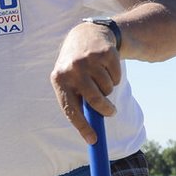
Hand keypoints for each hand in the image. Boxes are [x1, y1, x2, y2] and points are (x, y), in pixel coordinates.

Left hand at [50, 21, 121, 144]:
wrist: (86, 35)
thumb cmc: (77, 68)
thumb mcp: (70, 81)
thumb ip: (78, 102)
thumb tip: (92, 133)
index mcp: (59, 80)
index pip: (70, 109)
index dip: (82, 126)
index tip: (93, 140)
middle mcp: (72, 69)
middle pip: (94, 100)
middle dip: (106, 110)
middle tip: (111, 112)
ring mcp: (89, 60)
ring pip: (108, 89)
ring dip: (108, 89)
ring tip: (101, 79)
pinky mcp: (105, 53)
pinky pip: (116, 77)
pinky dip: (115, 77)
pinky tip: (106, 67)